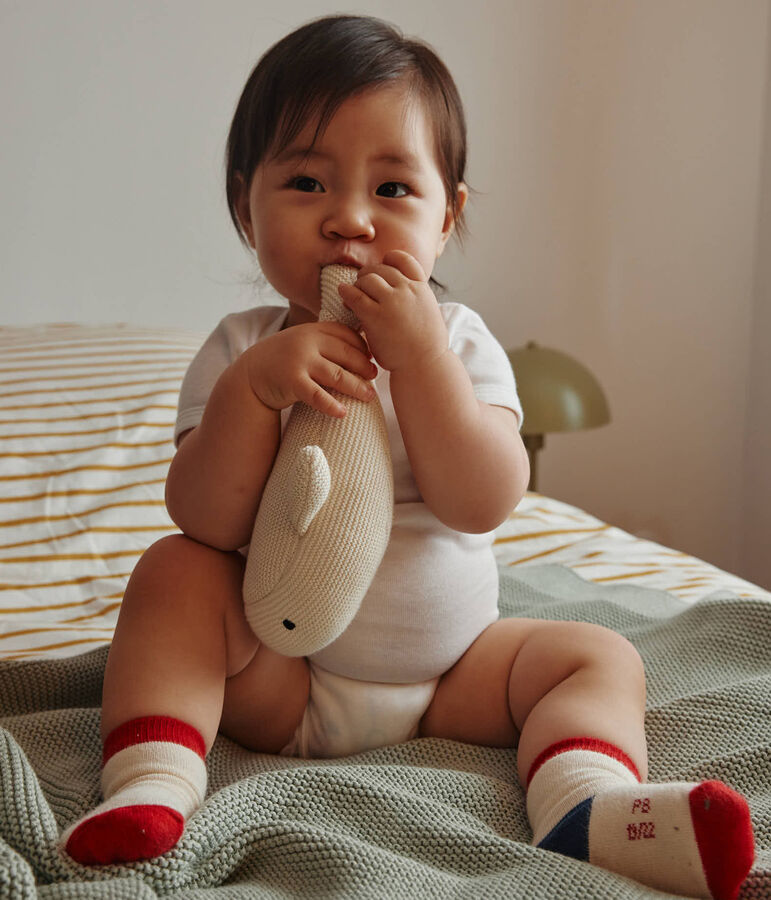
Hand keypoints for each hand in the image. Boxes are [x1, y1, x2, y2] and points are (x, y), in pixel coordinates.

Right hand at [242, 321, 377, 416]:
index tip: (372, 359)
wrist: (251, 374)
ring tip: (369, 396)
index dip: (363, 346)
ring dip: (356, 387)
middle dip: (364, 367)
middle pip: (346, 354)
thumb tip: (364, 350)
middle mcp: (308, 342)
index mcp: (313, 330)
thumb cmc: (284, 360)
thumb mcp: (304, 342)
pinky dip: (331, 405)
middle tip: (375, 378)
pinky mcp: (292, 382)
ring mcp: (299, 361)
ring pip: (337, 375)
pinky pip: (317, 396)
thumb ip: (326, 342)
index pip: (346, 334)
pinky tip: (343, 413)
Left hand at [338, 250, 448, 373]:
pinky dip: (346, 292)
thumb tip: (407, 296)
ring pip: (367, 278)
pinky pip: (354, 295)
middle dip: (369, 275)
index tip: (383, 267)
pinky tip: (342, 294)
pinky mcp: (374, 316)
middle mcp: (407, 290)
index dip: (390, 261)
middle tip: (362, 285)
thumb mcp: (430, 314)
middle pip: (381, 269)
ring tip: (353, 295)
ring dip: (358, 284)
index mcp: (421, 289)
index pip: (404, 260)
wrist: (424, 365)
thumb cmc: (427, 348)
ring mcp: (391, 301)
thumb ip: (417, 300)